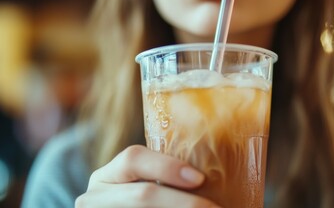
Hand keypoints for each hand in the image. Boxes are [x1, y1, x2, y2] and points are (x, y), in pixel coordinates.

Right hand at [75, 145, 220, 206]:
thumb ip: (160, 177)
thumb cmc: (137, 198)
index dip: (167, 167)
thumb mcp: (137, 184)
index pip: (133, 158)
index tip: (200, 179)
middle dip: (186, 203)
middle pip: (143, 195)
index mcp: (106, 176)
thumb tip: (208, 176)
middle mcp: (96, 198)